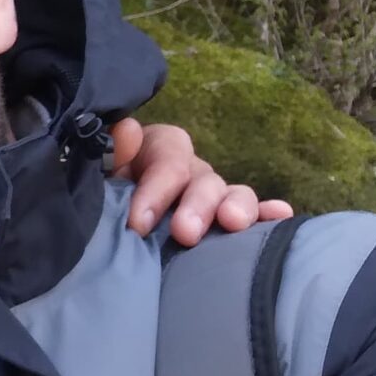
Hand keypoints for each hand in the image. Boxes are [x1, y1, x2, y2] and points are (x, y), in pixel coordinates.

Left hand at [108, 118, 294, 244]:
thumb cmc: (98, 206)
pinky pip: (252, 216)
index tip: (137, 224)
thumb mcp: (94, 178)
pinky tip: (280, 216)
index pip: (166, 159)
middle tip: (185, 233)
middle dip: (197, 204)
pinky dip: (267, 215)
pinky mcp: (223, 224)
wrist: (99, 243)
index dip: (155, 189)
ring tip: (232, 223)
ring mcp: (209, 199)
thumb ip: (107, 154)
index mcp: (154, 154)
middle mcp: (187, 173)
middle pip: (203, 178)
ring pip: (231, 194)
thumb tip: (126, 132)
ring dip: (235, 207)